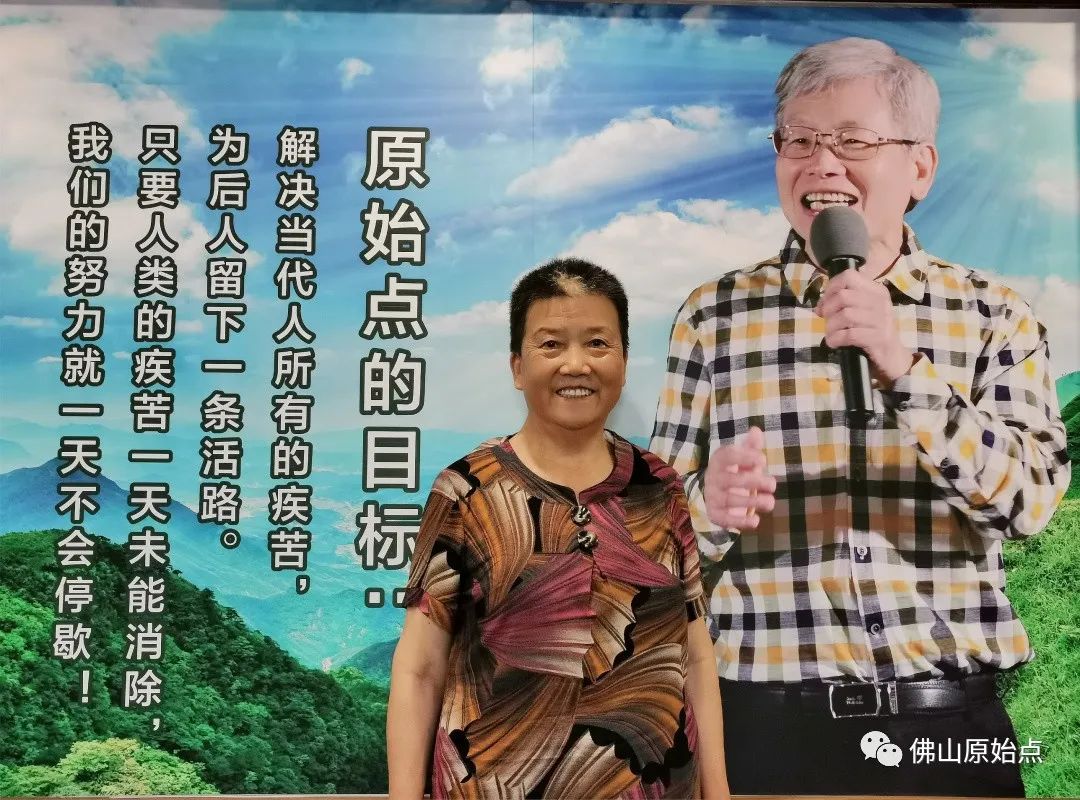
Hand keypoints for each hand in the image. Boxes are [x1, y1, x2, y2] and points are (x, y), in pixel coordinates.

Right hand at [703, 427, 775, 530]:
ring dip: (752, 501)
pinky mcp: (715, 515)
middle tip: (773, 484)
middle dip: (755, 481)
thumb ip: (751, 446)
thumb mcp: (744, 459)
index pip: (727, 455)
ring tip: (770, 502)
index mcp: (719, 460)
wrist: (717, 496)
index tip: (763, 460)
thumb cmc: (736, 473)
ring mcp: (712, 497)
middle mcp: (712, 478)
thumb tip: (756, 430)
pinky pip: (726, 519)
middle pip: (732, 479)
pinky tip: (756, 520)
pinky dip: (741, 521)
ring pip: (730, 500)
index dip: (744, 456)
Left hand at [815, 268, 914, 383]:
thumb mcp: (860, 312)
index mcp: (876, 290)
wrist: (892, 355)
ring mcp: (882, 319)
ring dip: (831, 326)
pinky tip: (834, 343)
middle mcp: (881, 301)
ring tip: (831, 333)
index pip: (849, 276)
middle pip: (843, 296)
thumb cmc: (872, 330)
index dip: (831, 288)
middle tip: (827, 320)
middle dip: (829, 309)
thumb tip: (819, 307)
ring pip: (845, 315)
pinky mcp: (880, 337)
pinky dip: (836, 339)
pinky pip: (850, 334)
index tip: (825, 302)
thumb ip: (841, 304)